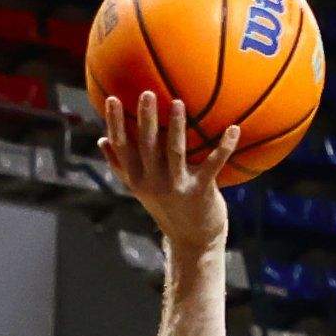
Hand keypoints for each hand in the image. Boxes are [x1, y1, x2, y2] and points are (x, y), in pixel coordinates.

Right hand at [101, 92, 235, 253]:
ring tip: (179, 102)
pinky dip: (225, 147)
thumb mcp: (140, 189)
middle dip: (146, 119)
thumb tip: (101, 140)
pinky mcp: (200, 192)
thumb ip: (121, 165)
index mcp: (137, 178)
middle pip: (146, 145)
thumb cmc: (167, 209)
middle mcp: (153, 182)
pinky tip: (234, 129)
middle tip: (147, 93)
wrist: (192, 242)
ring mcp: (177, 187)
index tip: (112, 98)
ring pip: (175, 152)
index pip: (121, 147)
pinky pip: (213, 165)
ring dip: (177, 127)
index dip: (115, 123)